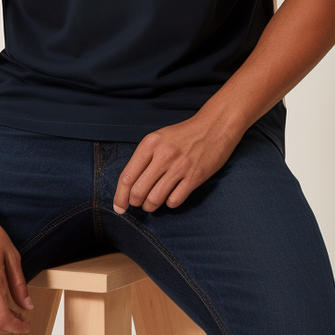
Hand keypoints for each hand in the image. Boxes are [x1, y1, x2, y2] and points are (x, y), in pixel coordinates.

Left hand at [112, 116, 241, 214]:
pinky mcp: (195, 177)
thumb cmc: (184, 134)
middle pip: (138, 191)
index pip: (127, 176)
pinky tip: (171, 197)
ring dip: (151, 206)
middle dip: (135, 202)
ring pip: (155, 199)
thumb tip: (129, 185)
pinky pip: (174, 200)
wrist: (215, 126)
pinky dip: (169, 204)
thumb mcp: (159, 138)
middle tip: (138, 203)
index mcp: (150, 143)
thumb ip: (144, 158)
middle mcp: (163, 155)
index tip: (119, 207)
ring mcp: (180, 166)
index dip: (120, 196)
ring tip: (152, 203)